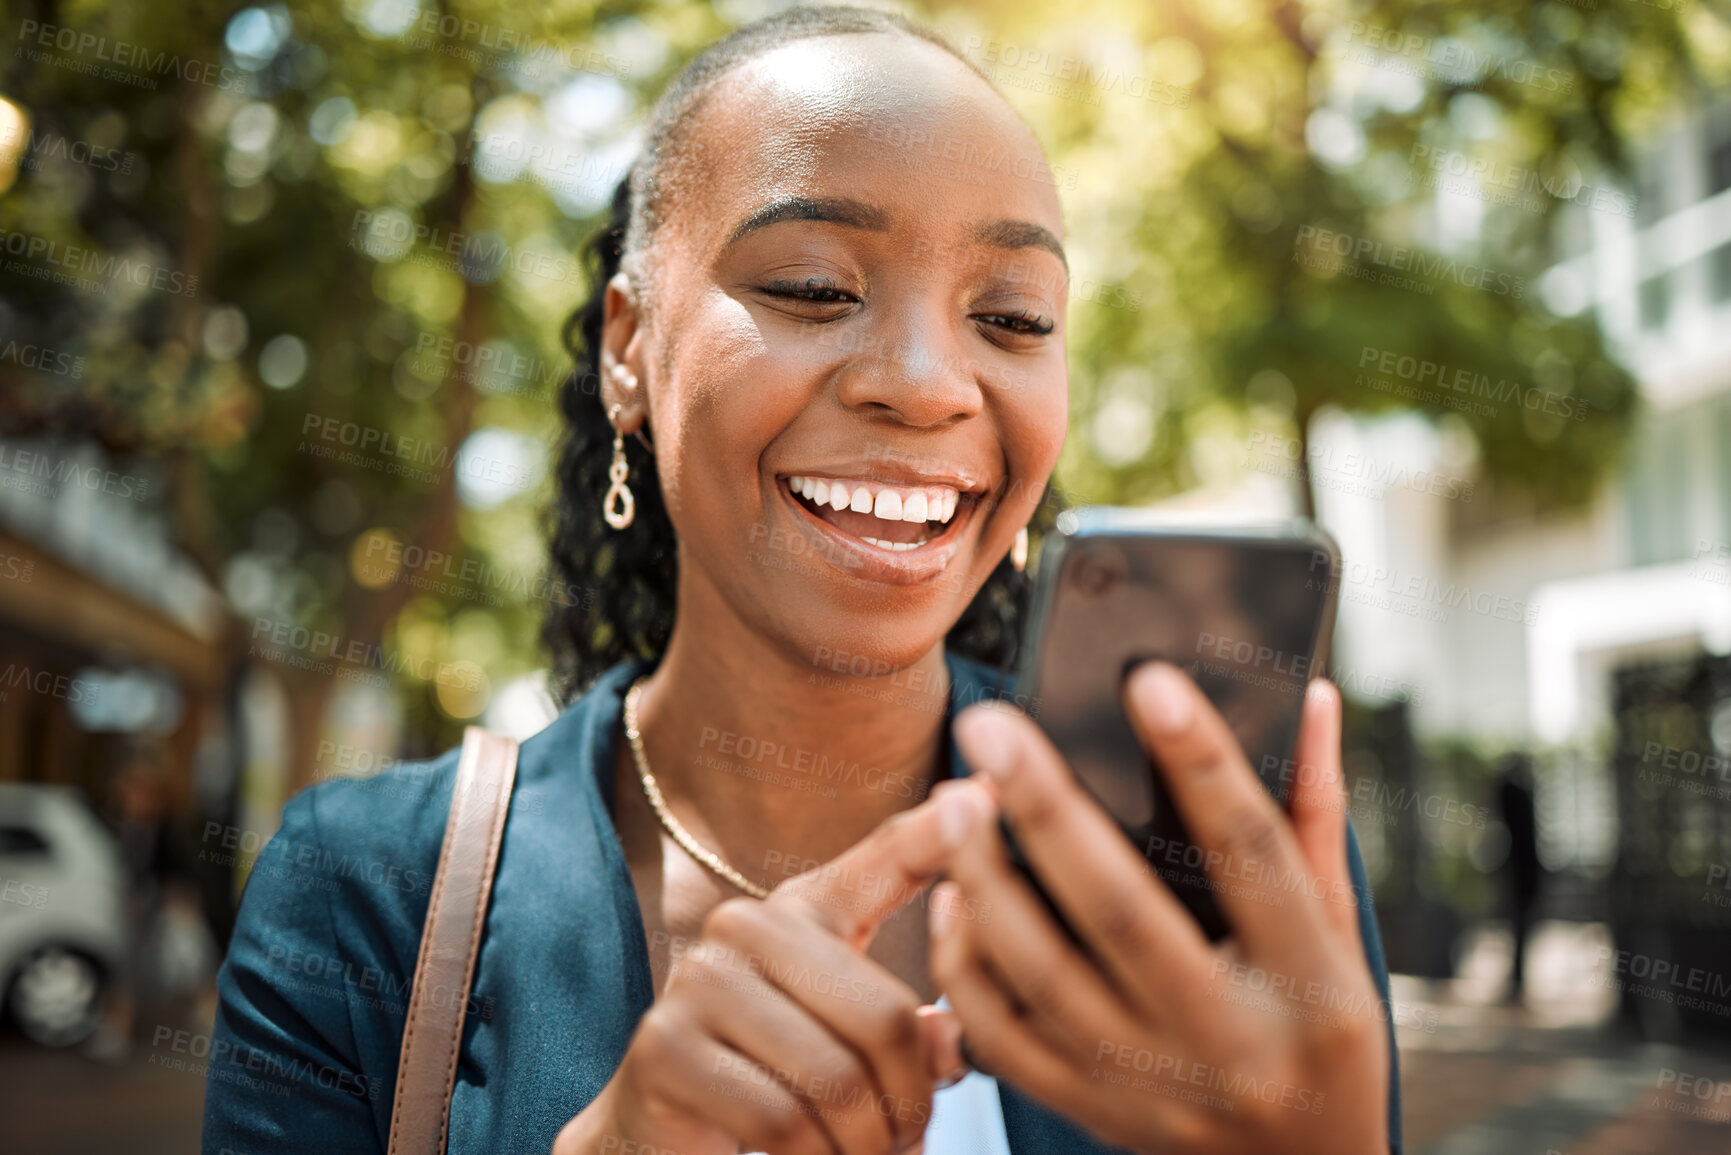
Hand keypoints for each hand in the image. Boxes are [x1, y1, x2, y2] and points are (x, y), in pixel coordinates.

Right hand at [554, 779, 990, 1154]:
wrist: (657, 1135)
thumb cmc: (775, 1083)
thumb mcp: (850, 1047)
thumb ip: (907, 1032)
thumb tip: (955, 1039)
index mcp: (802, 911)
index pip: (882, 862)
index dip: (933, 836)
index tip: (984, 793)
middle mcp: (746, 926)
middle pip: (883, 1018)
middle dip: (911, 1104)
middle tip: (912, 1145)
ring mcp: (699, 981)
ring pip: (837, 1079)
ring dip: (867, 1146)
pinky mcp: (666, 1049)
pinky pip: (782, 1121)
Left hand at [928, 662, 1388, 1154]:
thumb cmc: (1325, 1033)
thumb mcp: (1343, 934)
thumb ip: (1314, 817)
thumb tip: (1313, 697)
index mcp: (1310, 984)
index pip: (1253, 854)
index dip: (1202, 763)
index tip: (1147, 682)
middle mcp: (1231, 1042)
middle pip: (1122, 912)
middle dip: (1047, 811)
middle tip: (989, 728)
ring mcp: (1156, 1089)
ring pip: (1046, 980)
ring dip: (987, 883)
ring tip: (954, 800)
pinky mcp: (1097, 1113)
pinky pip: (1008, 1042)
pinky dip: (968, 971)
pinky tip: (950, 898)